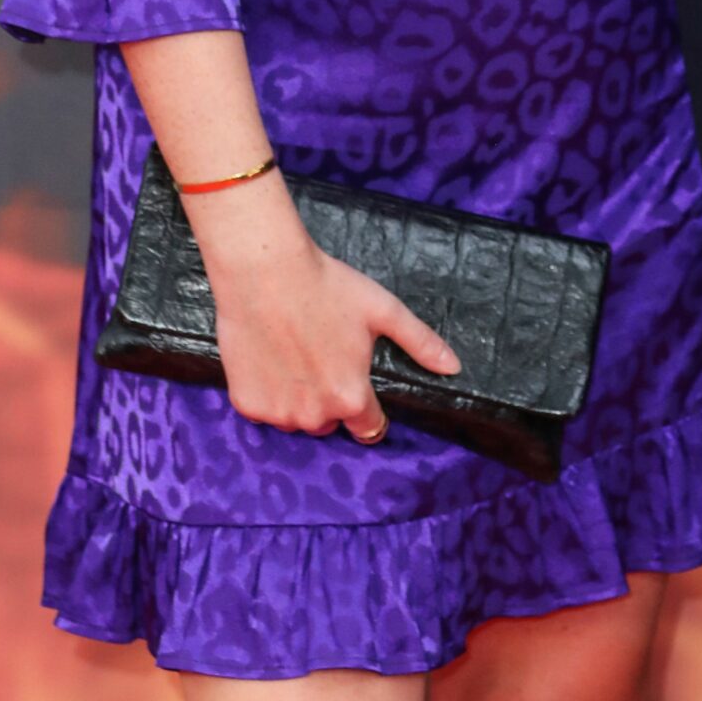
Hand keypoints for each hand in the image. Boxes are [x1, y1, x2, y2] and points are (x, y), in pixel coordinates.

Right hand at [195, 179, 458, 437]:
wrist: (265, 271)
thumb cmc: (328, 286)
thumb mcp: (383, 310)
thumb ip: (421, 343)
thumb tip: (454, 368)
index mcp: (350, 397)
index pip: (369, 429)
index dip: (370, 411)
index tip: (361, 386)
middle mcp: (314, 415)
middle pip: (331, 423)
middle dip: (333, 400)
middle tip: (326, 357)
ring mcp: (277, 413)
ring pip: (298, 419)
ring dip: (301, 399)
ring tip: (298, 353)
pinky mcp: (247, 404)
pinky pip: (265, 409)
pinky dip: (269, 392)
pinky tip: (272, 357)